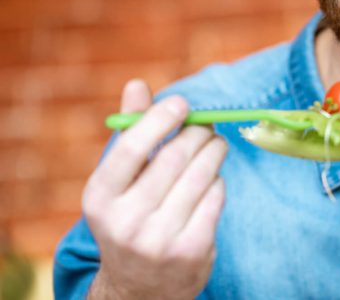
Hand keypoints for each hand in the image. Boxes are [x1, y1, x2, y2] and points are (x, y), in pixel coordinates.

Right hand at [83, 79, 227, 298]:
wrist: (139, 287)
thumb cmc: (130, 216)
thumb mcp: (119, 181)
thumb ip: (130, 132)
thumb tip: (138, 83)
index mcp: (99, 197)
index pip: (131, 148)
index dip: (161, 119)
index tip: (182, 104)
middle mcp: (125, 221)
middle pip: (174, 158)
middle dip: (197, 134)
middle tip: (208, 125)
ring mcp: (159, 239)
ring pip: (201, 175)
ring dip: (214, 152)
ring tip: (217, 144)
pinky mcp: (191, 250)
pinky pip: (215, 198)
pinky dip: (218, 182)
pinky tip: (213, 180)